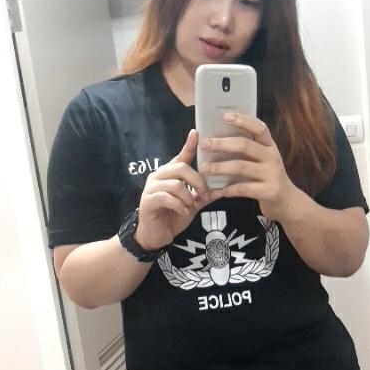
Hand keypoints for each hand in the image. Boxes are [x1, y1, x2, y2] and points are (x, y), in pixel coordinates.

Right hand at [135, 130, 209, 249]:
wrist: (155, 237)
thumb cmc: (172, 218)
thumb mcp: (192, 206)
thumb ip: (204, 196)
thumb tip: (222, 189)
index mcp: (170, 174)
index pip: (181, 156)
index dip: (189, 145)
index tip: (196, 133)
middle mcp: (159, 176)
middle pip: (181, 168)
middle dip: (197, 181)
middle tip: (204, 194)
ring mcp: (151, 187)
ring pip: (176, 184)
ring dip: (188, 197)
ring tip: (190, 207)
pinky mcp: (148, 200)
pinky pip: (167, 197)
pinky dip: (179, 205)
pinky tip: (182, 211)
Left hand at [199, 113, 298, 221]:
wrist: (287, 202)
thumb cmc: (267, 178)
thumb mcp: (263, 161)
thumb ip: (248, 151)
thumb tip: (218, 138)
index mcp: (270, 146)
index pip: (259, 128)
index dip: (243, 120)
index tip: (224, 116)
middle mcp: (272, 157)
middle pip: (245, 145)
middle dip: (222, 144)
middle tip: (204, 144)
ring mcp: (272, 174)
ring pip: (241, 167)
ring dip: (220, 167)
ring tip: (204, 169)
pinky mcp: (269, 191)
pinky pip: (243, 188)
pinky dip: (228, 189)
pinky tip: (217, 190)